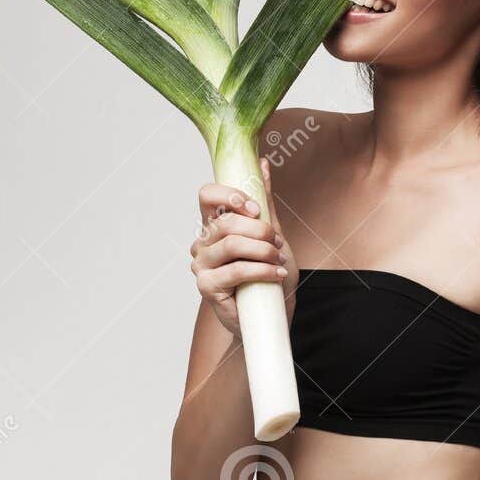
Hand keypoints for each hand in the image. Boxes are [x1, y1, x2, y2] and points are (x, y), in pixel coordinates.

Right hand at [191, 157, 297, 336]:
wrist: (271, 315)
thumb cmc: (268, 275)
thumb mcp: (271, 234)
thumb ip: (264, 202)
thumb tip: (261, 164)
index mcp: (213, 225)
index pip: (206, 195)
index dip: (229, 195)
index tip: (254, 208)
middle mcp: (202, 243)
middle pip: (225, 222)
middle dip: (259, 230)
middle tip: (276, 242)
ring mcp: (201, 265)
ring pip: (231, 244)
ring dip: (263, 250)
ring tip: (278, 260)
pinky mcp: (207, 287)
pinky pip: (235, 271)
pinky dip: (261, 270)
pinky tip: (276, 274)